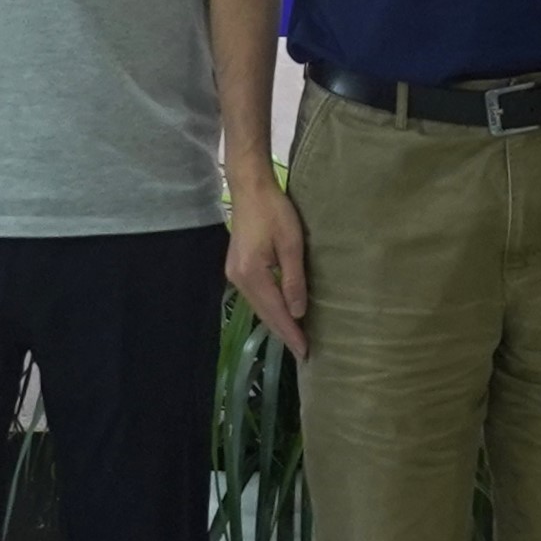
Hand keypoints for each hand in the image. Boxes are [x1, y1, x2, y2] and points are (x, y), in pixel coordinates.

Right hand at [226, 177, 310, 359]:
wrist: (250, 188)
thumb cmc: (275, 211)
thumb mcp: (292, 244)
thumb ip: (294, 279)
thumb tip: (298, 312)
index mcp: (252, 275)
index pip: (275, 312)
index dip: (290, 333)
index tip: (305, 352)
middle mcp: (238, 279)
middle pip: (264, 313)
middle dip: (283, 332)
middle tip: (303, 352)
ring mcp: (234, 274)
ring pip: (259, 306)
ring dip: (276, 322)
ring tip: (295, 337)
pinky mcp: (237, 268)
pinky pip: (256, 296)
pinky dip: (269, 308)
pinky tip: (281, 312)